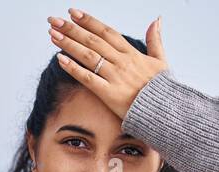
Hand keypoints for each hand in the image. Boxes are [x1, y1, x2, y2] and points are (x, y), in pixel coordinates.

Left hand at [47, 9, 167, 119]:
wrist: (165, 111)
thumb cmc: (162, 89)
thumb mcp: (161, 61)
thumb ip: (155, 39)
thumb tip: (156, 19)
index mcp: (132, 53)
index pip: (106, 32)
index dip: (89, 21)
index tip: (74, 12)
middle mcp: (122, 62)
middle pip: (93, 40)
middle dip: (72, 29)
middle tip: (54, 20)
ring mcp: (115, 77)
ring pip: (88, 56)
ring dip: (68, 44)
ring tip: (52, 34)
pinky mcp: (109, 94)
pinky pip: (88, 78)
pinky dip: (73, 68)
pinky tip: (59, 59)